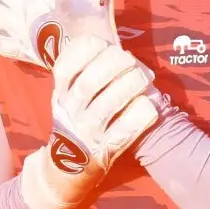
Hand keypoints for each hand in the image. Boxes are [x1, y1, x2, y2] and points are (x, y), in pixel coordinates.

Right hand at [19, 34, 159, 208]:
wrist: (67, 168)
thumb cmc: (78, 119)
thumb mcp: (69, 94)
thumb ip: (84, 69)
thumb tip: (109, 39)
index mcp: (61, 92)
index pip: (66, 65)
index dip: (88, 50)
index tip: (105, 45)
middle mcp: (70, 111)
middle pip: (89, 82)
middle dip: (115, 64)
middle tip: (130, 61)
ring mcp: (86, 132)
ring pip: (108, 104)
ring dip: (130, 85)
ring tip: (143, 79)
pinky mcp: (104, 151)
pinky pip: (124, 130)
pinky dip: (139, 115)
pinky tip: (148, 106)